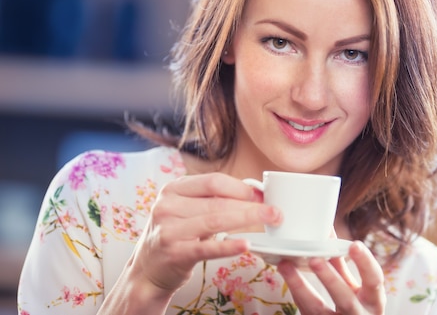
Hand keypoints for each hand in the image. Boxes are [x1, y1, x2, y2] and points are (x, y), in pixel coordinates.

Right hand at [126, 173, 281, 293]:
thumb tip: (254, 192)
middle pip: (218, 200)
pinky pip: (207, 248)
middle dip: (251, 205)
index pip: (213, 181)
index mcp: (173, 189)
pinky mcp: (174, 253)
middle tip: (274, 210)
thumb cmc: (174, 236)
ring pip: (216, 220)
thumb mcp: (186, 211)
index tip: (263, 194)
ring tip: (270, 221)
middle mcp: (168, 206)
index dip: (241, 187)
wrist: (147, 271)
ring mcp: (169, 230)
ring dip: (247, 219)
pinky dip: (229, 246)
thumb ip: (212, 200)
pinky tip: (246, 244)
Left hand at [277, 241, 385, 313]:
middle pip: (345, 299)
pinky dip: (296, 294)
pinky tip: (288, 278)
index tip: (354, 244)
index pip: (374, 280)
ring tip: (286, 266)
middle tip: (314, 259)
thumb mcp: (355, 288)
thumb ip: (342, 265)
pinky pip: (306, 312)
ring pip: (318, 309)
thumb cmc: (356, 307)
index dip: (365, 263)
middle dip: (330, 279)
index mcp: (373, 301)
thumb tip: (329, 233)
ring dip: (301, 287)